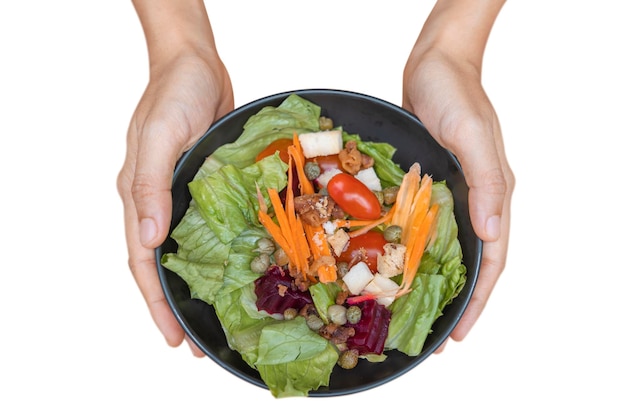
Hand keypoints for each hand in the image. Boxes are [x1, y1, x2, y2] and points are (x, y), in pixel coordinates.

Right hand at [117, 52, 232, 355]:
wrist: (196, 64)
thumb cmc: (174, 93)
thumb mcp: (159, 137)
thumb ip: (149, 187)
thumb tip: (147, 241)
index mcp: (139, 197)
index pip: (143, 263)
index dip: (156, 304)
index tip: (173, 338)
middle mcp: (158, 202)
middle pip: (163, 267)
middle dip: (177, 307)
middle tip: (197, 344)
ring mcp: (183, 196)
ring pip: (188, 252)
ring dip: (199, 287)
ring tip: (217, 319)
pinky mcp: (207, 187)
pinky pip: (211, 228)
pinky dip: (219, 254)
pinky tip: (237, 271)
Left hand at [403, 46, 513, 349]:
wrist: (434, 64)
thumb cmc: (456, 94)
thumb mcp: (472, 135)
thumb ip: (486, 182)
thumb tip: (491, 233)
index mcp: (492, 195)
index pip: (491, 261)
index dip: (477, 300)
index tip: (459, 334)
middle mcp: (474, 201)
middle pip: (468, 263)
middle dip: (454, 301)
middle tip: (430, 336)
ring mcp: (450, 194)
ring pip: (442, 248)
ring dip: (430, 280)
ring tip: (408, 310)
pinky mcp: (427, 185)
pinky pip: (420, 225)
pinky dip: (409, 249)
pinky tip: (389, 264)